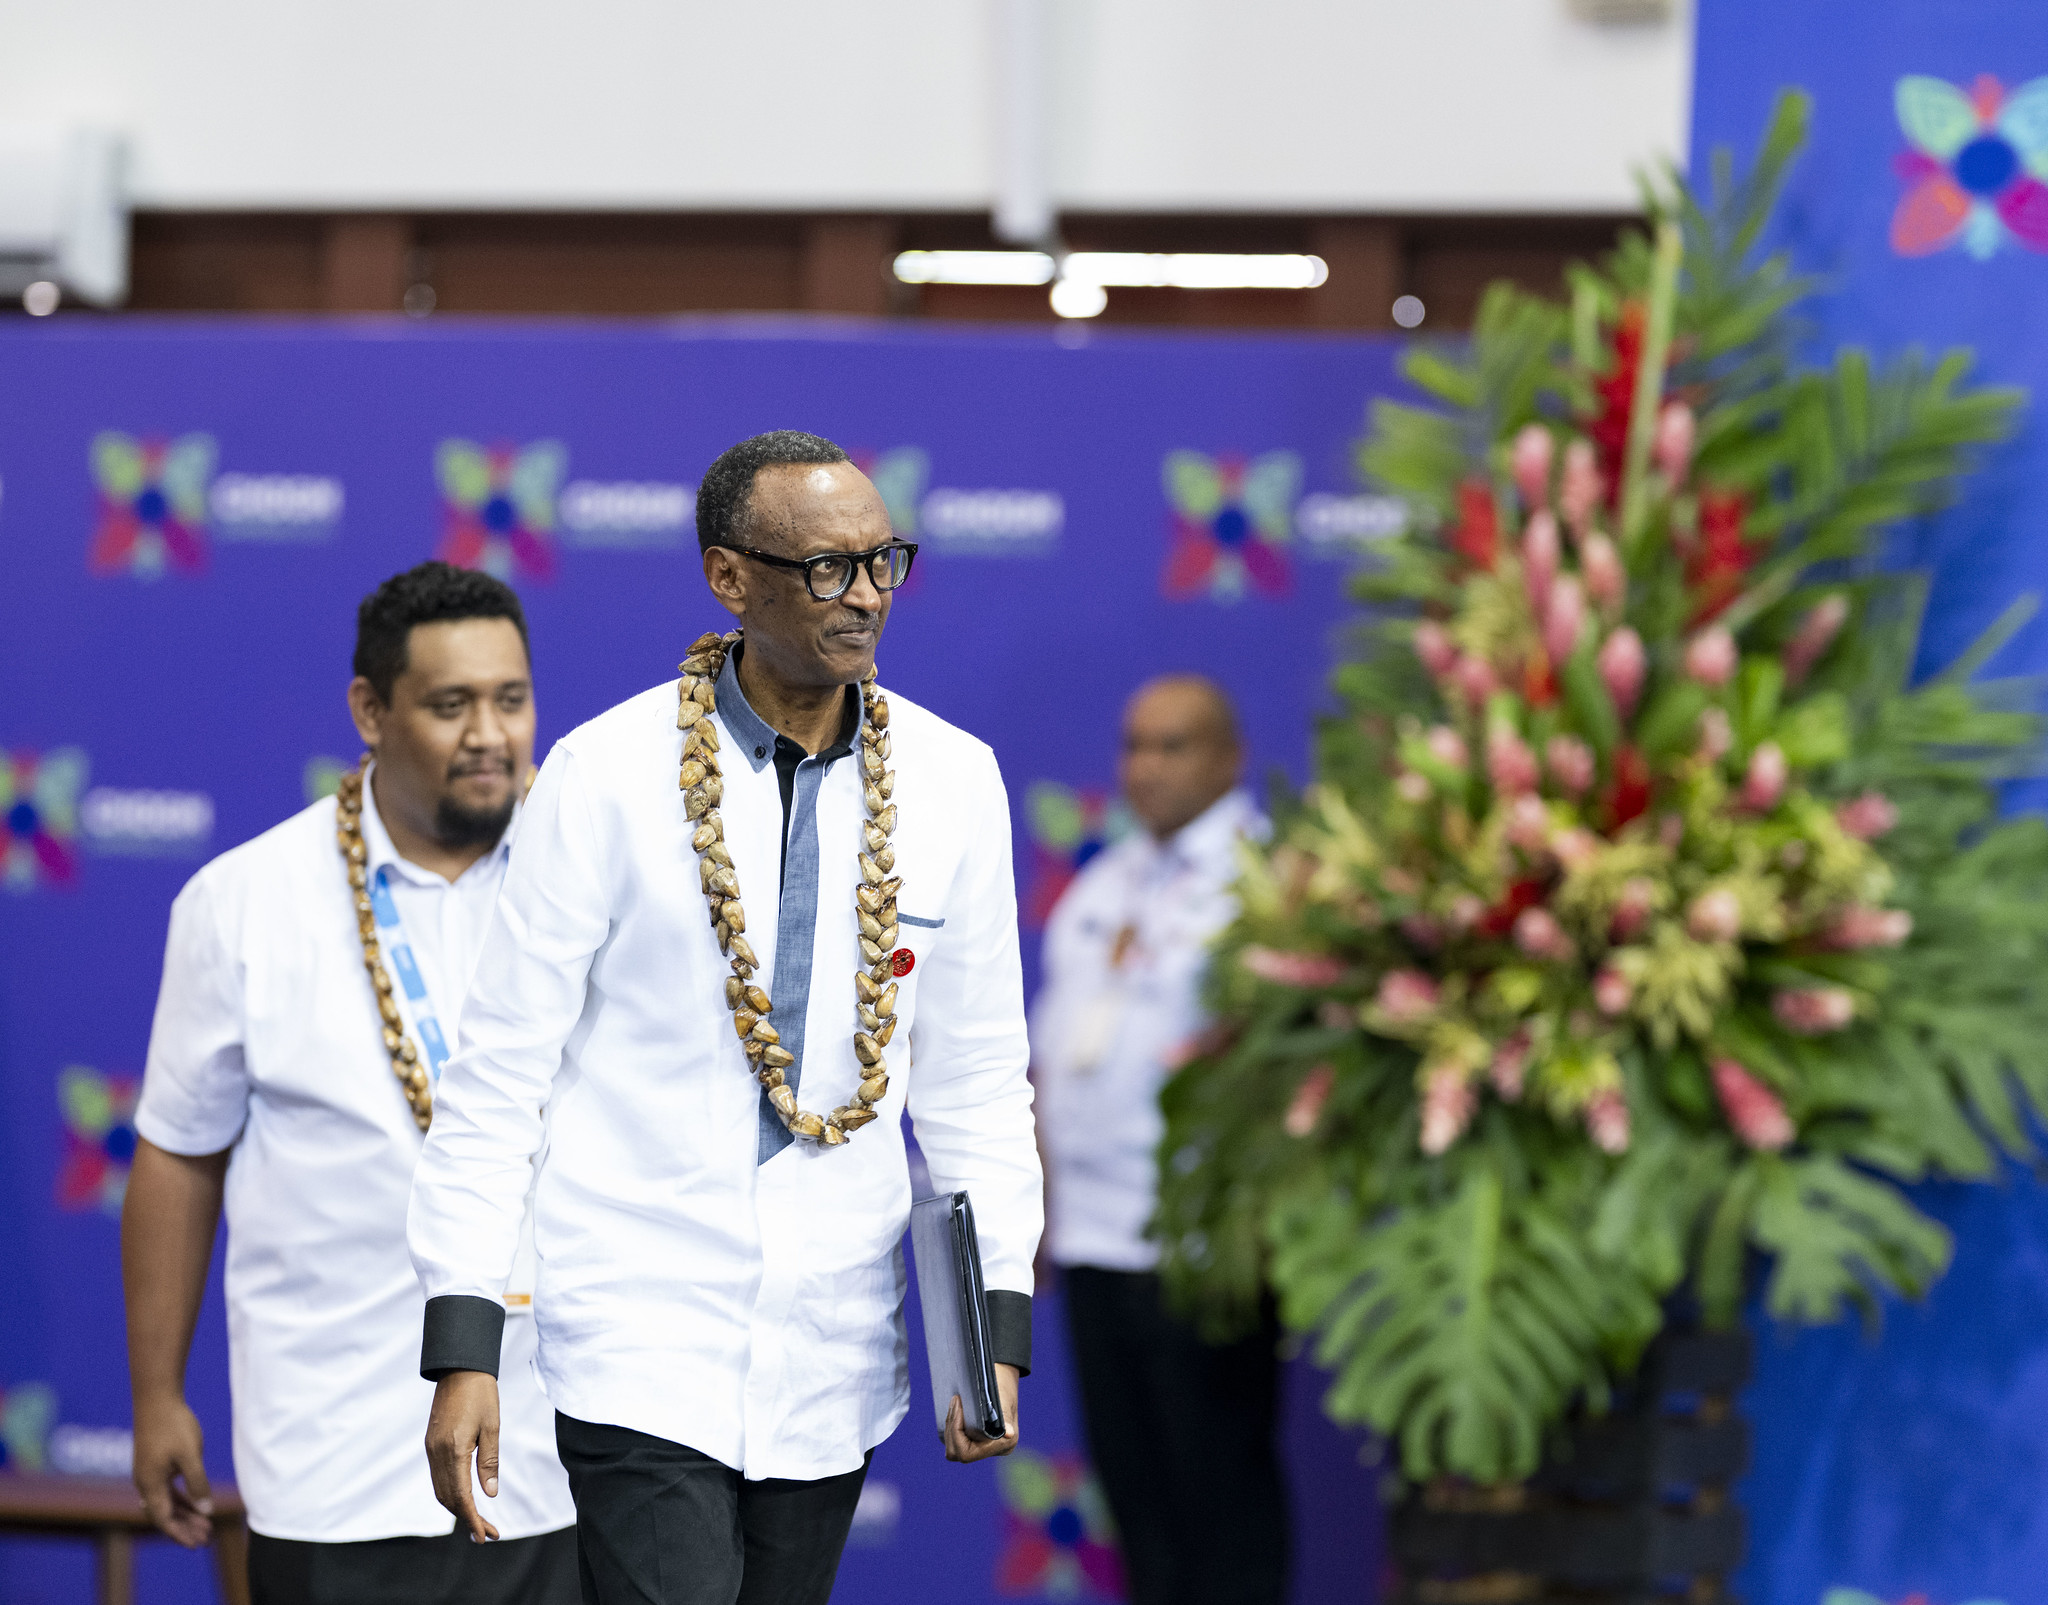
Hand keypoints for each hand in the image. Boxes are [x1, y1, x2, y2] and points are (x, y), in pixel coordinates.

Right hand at [133, 1393, 213, 1546]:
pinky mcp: (154, 1463)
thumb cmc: (174, 1426)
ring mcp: (148, 1473)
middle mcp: (144, 1482)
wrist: (157, 1398)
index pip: (163, 1519)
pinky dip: (181, 1497)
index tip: (196, 1543)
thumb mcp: (191, 1456)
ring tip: (205, 1523)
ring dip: (184, 1512)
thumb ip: (197, 1484)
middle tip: (205, 1537)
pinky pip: (167, 1488)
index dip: (180, 1533)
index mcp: (149, 1484)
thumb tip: (205, 1510)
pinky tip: (196, 1500)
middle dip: (184, 1526)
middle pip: (164, 1513)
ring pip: (166, 1501)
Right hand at [424, 1371, 501, 1541]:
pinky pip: (438, 1477)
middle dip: (467, 1519)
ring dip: (458, 1508)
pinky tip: (465, 1498)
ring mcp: (431, 1449)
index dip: (472, 1519)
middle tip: (488, 1534)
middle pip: (447, 1499)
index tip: (485, 1536)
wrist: (460, 1367)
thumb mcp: (492, 1426)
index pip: (460, 1496)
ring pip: (440, 1490)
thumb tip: (489, 1493)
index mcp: (453, 1449)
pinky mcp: (431, 1444)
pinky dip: (450, 1493)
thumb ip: (489, 1461)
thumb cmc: (481, 1393)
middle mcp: (436, 1453)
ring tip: (479, 1521)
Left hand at [942, 1363, 1020, 1462]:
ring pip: (954, 1448)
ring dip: (950, 1425)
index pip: (965, 1453)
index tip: (958, 1408)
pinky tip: (955, 1410)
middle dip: (951, 1428)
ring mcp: (984, 1447)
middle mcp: (993, 1451)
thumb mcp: (1003, 1402)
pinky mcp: (975, 1440)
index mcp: (1002, 1446)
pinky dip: (952, 1426)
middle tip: (955, 1402)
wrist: (1004, 1380)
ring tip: (955, 1403)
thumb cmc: (1003, 1389)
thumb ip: (1004, 1421)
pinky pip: (956, 1441)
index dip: (956, 1432)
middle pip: (956, 1452)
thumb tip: (1009, 1434)